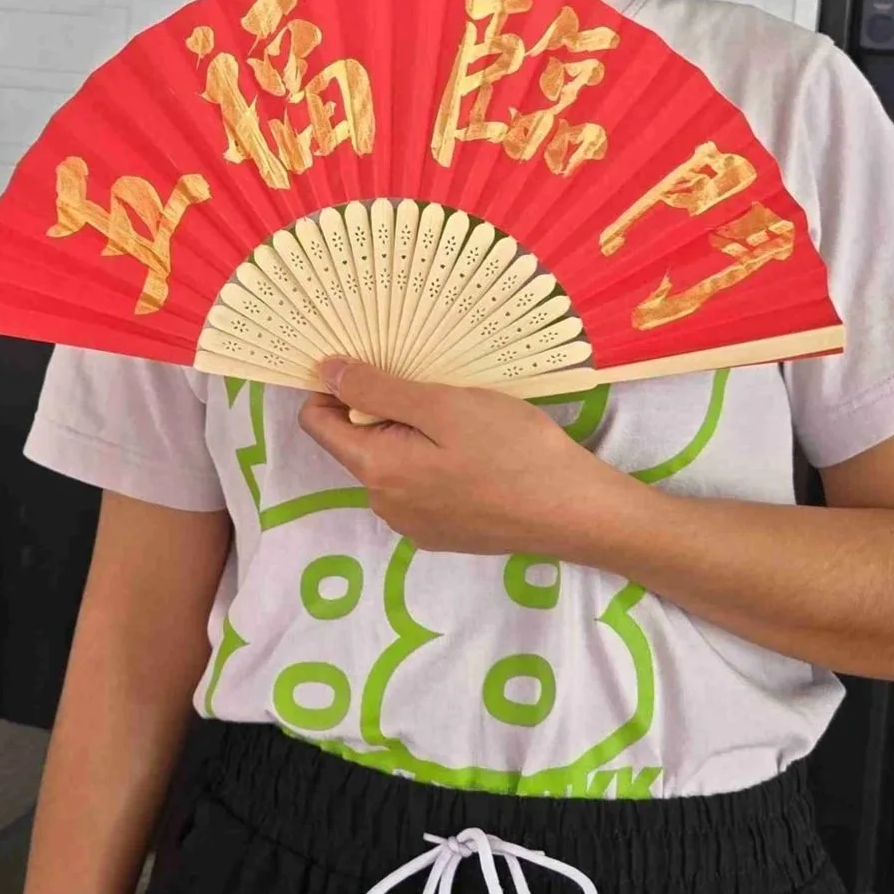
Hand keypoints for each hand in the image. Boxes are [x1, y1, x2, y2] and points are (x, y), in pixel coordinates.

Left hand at [296, 361, 621, 555]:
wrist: (575, 512)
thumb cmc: (512, 451)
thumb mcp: (443, 405)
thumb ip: (378, 390)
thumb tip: (326, 371)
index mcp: (377, 471)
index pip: (318, 423)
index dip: (333, 387)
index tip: (367, 360)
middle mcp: (385, 505)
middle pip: (356, 442)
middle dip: (380, 409)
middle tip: (430, 383)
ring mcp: (415, 524)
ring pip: (391, 463)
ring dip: (411, 434)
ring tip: (459, 417)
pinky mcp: (444, 533)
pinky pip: (419, 486)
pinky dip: (433, 462)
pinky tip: (475, 451)